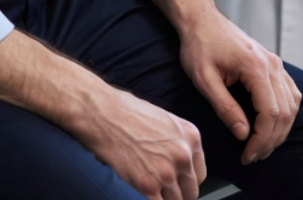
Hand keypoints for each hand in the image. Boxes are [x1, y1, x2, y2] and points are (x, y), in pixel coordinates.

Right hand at [78, 86, 205, 199]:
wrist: (102, 112)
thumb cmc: (127, 111)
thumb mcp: (163, 120)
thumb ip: (177, 142)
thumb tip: (179, 164)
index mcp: (190, 136)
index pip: (200, 174)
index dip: (185, 181)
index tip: (177, 183)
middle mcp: (183, 155)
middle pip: (190, 191)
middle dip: (176, 192)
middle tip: (161, 188)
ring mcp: (166, 172)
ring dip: (163, 198)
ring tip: (149, 189)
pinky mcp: (148, 185)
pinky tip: (142, 194)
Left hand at [133, 0, 300, 165]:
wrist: (201, 19)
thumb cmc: (199, 46)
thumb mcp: (204, 78)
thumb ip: (224, 106)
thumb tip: (243, 134)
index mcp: (255, 66)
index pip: (270, 113)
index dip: (261, 140)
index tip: (246, 156)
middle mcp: (272, 64)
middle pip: (284, 112)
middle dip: (270, 141)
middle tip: (252, 157)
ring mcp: (275, 62)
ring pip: (292, 105)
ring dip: (280, 130)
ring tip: (261, 147)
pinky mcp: (273, 63)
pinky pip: (290, 93)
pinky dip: (286, 114)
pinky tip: (272, 126)